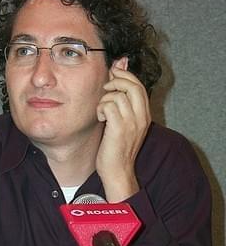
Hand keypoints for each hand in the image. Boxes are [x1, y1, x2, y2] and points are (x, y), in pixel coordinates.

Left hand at [96, 58, 150, 201]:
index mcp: (144, 115)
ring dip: (105, 99)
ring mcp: (131, 123)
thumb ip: (124, 104)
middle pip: (133, 85)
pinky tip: (101, 118)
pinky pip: (109, 106)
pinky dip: (101, 108)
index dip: (126, 75)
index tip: (114, 74)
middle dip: (117, 80)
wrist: (118, 171)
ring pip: (118, 95)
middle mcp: (141, 118)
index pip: (139, 86)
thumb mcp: (125, 124)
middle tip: (106, 87)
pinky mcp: (119, 129)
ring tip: (102, 111)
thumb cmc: (118, 148)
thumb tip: (119, 82)